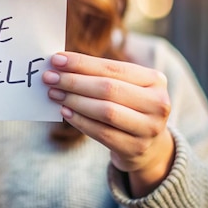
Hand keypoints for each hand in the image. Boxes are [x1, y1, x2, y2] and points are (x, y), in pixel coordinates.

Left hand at [42, 52, 173, 196]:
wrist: (149, 146)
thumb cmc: (129, 107)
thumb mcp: (126, 87)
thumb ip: (100, 75)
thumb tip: (60, 64)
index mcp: (155, 80)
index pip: (113, 68)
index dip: (82, 63)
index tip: (56, 59)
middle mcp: (158, 103)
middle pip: (108, 89)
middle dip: (74, 81)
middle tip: (49, 77)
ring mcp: (149, 128)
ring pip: (105, 111)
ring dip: (74, 101)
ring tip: (54, 93)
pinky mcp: (136, 148)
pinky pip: (102, 133)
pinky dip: (80, 121)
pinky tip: (64, 112)